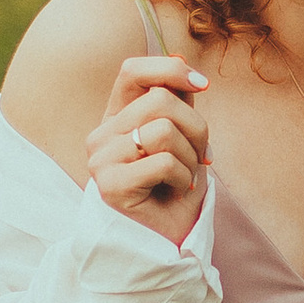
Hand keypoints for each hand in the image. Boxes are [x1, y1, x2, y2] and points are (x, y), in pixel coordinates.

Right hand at [85, 56, 210, 240]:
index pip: (131, 71)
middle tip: (201, 157)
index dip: (169, 70)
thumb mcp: (181, 139)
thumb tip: (180, 60)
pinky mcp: (110, 185)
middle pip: (160, 101)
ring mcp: (101, 160)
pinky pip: (163, 162)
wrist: (166, 241)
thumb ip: (176, 104)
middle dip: (196, 128)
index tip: (202, 86)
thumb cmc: (174, 189)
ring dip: (190, 156)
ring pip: (163, 129)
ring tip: (185, 176)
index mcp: (116, 119)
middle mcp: (101, 135)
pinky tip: (176, 191)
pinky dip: (182, 177)